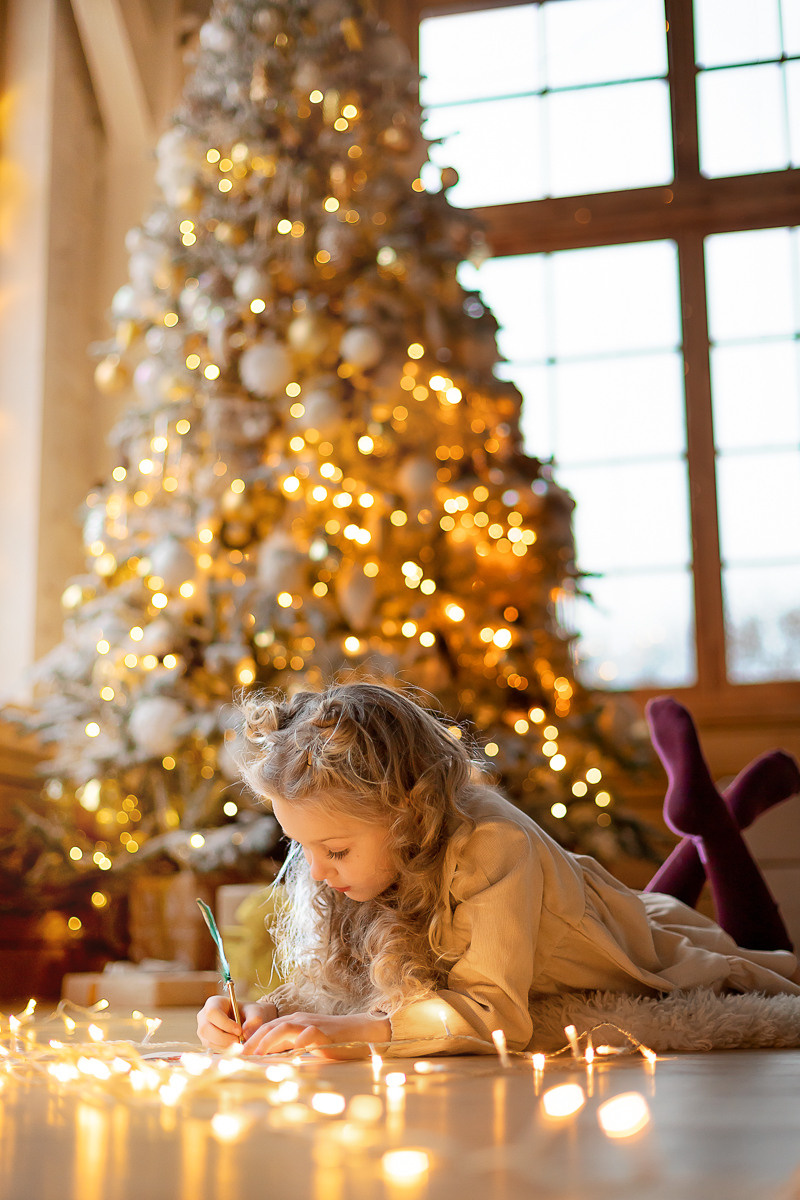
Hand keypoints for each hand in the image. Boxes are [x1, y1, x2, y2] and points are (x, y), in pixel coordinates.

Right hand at [196, 995, 277, 1049]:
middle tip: (239, 1041)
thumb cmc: (250, 1012)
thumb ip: (254, 1020)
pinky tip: (235, 1047)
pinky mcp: (207, 1042)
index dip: (225, 1023)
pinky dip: (224, 1050)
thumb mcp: (255, 1012)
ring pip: (208, 1041)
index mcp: (214, 1003)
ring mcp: (203, 1030)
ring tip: (239, 1043)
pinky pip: (212, 1049)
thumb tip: (245, 1034)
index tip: (239, 1030)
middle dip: (223, 1038)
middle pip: (206, 1029)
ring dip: (225, 1045)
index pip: (213, 1013)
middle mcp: (204, 1016)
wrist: (249, 1021)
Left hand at [242, 1011, 390, 1058]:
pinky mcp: (324, 1032)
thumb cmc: (332, 1042)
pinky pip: (308, 1035)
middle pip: (271, 1025)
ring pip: (284, 1027)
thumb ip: (289, 1049)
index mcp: (294, 1023)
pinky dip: (298, 1042)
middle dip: (253, 1040)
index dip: (252, 1039)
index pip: (267, 1028)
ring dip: (269, 1039)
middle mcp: (300, 1020)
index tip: (238, 1053)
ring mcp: (311, 1024)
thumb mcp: (306, 1047)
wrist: (359, 1032)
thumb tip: (270, 1061)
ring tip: (257, 1053)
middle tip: (240, 1055)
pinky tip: (291, 1052)